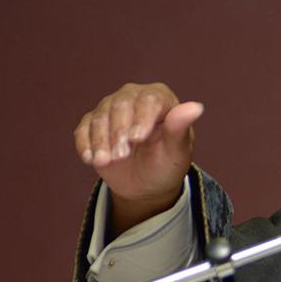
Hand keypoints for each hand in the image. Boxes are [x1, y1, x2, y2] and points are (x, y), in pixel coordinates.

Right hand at [73, 82, 202, 232]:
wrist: (146, 184)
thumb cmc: (167, 164)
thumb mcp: (177, 152)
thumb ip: (180, 129)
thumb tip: (196, 107)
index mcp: (160, 98)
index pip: (150, 100)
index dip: (142, 118)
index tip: (137, 139)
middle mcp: (134, 97)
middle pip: (120, 105)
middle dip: (118, 132)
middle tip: (121, 156)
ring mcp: (111, 108)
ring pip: (100, 116)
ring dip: (101, 140)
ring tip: (105, 162)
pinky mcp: (93, 124)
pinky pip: (84, 129)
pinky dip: (85, 143)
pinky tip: (90, 159)